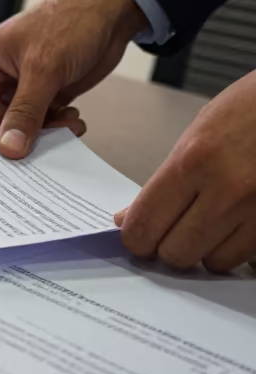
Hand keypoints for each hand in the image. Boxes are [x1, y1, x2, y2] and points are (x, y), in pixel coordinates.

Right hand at [0, 0, 146, 156]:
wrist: (111, 11)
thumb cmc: (70, 21)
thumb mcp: (43, 69)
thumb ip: (25, 112)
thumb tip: (8, 149)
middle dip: (16, 138)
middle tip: (38, 149)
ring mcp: (23, 86)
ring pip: (19, 127)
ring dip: (42, 135)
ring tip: (66, 127)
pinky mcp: (46, 93)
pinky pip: (42, 123)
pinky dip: (57, 128)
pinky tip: (73, 119)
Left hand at [115, 70, 255, 271]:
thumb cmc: (248, 111)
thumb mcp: (195, 136)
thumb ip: (162, 182)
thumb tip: (128, 219)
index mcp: (194, 160)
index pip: (145, 225)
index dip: (136, 237)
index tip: (138, 235)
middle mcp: (227, 189)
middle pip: (175, 252)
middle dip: (168, 245)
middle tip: (172, 228)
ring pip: (212, 262)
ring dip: (205, 249)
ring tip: (210, 220)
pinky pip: (243, 258)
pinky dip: (234, 248)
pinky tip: (234, 224)